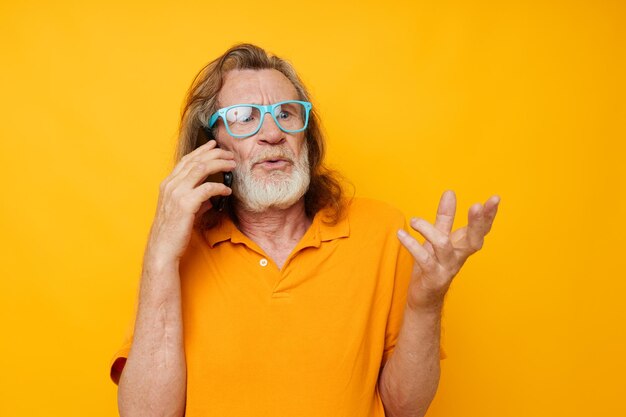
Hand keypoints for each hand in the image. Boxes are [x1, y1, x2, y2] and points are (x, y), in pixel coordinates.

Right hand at [145, 140, 235, 264]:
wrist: (162, 248)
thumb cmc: (173, 231)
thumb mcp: (183, 210)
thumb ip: (195, 200)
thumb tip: (211, 198)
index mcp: (168, 184)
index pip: (186, 160)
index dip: (201, 150)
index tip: (214, 145)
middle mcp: (171, 184)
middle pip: (195, 160)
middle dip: (214, 154)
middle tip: (229, 154)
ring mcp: (177, 193)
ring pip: (201, 169)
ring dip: (219, 164)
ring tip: (232, 166)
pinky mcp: (185, 204)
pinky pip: (207, 189)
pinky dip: (219, 187)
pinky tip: (227, 190)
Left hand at [397, 190, 499, 311]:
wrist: (424, 297)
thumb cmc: (433, 264)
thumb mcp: (438, 237)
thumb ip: (445, 217)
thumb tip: (450, 192)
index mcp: (463, 246)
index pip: (481, 230)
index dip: (489, 216)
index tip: (495, 199)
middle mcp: (459, 257)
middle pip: (474, 239)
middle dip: (477, 222)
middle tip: (477, 206)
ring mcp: (447, 268)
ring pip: (443, 245)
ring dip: (428, 229)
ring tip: (414, 220)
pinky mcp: (433, 277)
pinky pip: (423, 259)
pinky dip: (411, 245)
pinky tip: (401, 234)